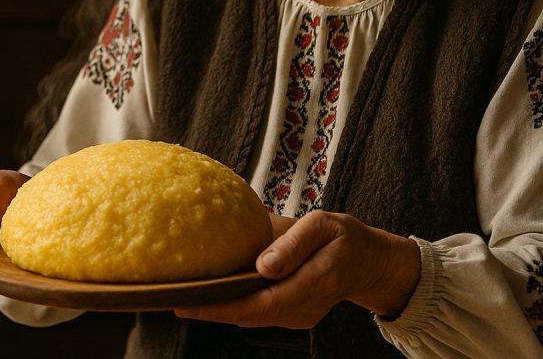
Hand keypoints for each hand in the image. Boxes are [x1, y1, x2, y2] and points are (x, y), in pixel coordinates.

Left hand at [174, 210, 419, 327]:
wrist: (371, 263)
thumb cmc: (345, 237)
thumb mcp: (325, 226)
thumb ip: (294, 244)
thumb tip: (261, 264)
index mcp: (311, 284)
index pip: (256, 303)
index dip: (219, 306)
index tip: (186, 302)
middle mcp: (302, 309)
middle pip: (247, 316)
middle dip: (209, 310)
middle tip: (170, 297)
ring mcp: (299, 316)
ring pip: (251, 317)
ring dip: (219, 310)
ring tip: (185, 295)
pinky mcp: (295, 315)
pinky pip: (260, 313)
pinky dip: (236, 305)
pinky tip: (215, 293)